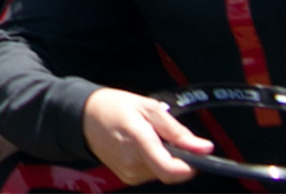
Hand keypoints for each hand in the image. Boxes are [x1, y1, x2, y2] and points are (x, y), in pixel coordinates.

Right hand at [80, 88, 209, 185]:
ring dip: (164, 158)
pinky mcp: (127, 177)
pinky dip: (153, 162)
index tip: (198, 155)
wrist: (82, 116)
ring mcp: (128, 172)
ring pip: (163, 172)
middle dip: (177, 156)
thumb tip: (203, 148)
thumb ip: (178, 131)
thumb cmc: (113, 107)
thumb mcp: (148, 107)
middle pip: (171, 171)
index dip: (191, 166)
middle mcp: (132, 161)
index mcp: (138, 140)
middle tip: (164, 136)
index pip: (171, 169)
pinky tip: (141, 147)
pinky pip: (152, 173)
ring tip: (148, 138)